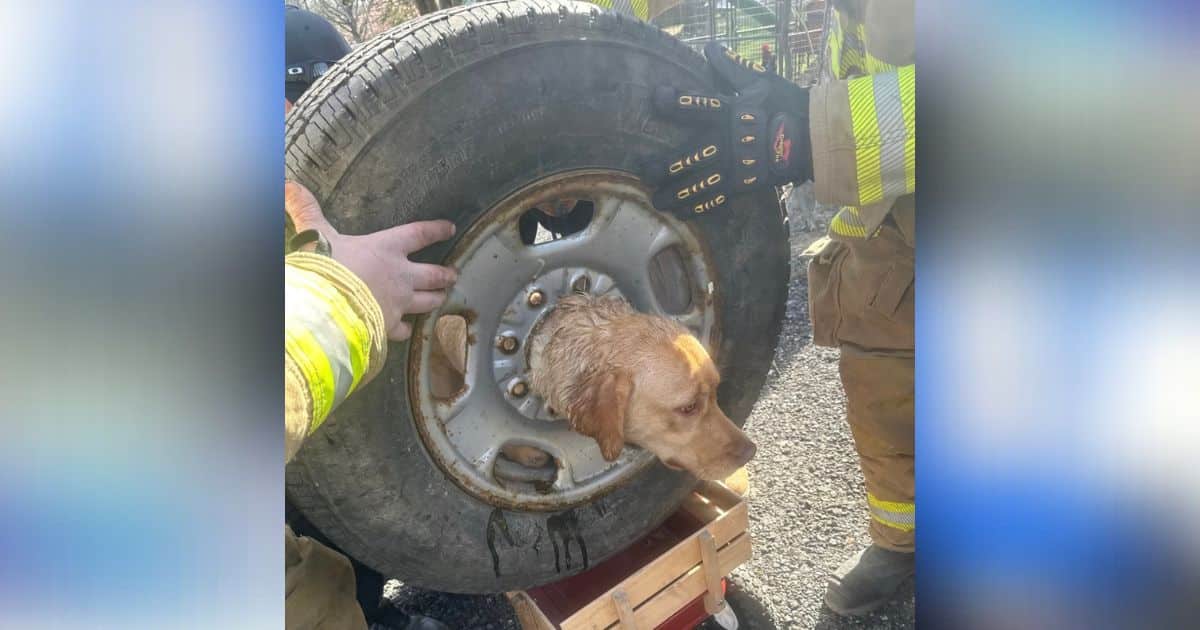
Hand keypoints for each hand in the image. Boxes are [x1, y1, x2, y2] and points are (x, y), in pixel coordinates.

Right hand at [285, 181, 457, 340]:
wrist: (326, 308)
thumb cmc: (326, 267)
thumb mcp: (315, 235)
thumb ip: (306, 210)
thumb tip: (289, 184)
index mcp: (386, 248)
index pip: (419, 234)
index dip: (436, 230)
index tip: (449, 228)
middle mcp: (400, 275)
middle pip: (432, 274)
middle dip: (445, 274)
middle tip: (454, 274)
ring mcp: (399, 303)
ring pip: (427, 302)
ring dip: (436, 299)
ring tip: (442, 298)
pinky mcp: (390, 326)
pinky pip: (404, 329)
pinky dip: (407, 330)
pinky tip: (407, 331)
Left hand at [644, 43, 812, 217]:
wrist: (815, 139)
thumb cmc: (786, 106)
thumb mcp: (760, 83)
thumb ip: (732, 69)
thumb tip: (710, 48)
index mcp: (732, 113)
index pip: (700, 105)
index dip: (677, 102)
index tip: (657, 98)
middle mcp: (730, 142)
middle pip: (691, 155)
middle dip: (665, 166)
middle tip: (645, 172)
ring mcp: (736, 167)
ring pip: (700, 183)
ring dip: (676, 194)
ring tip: (657, 201)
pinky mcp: (744, 184)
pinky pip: (718, 198)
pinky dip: (699, 207)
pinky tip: (682, 213)